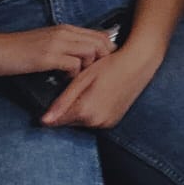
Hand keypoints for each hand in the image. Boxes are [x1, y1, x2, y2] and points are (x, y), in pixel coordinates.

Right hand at [0, 25, 117, 78]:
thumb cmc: (18, 50)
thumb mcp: (47, 42)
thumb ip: (65, 44)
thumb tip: (82, 56)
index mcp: (66, 29)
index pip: (99, 34)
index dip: (107, 49)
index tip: (105, 63)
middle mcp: (64, 33)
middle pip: (100, 42)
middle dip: (104, 59)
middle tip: (96, 73)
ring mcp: (56, 43)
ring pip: (91, 51)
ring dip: (89, 67)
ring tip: (79, 77)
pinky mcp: (47, 57)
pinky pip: (73, 64)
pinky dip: (74, 74)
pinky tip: (64, 79)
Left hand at [41, 44, 160, 128]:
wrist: (139, 62)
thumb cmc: (111, 65)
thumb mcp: (82, 79)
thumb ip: (62, 101)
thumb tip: (44, 120)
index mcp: (85, 111)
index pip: (56, 121)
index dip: (53, 109)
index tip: (58, 97)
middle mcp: (96, 122)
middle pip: (69, 121)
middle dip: (68, 108)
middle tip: (80, 88)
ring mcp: (106, 122)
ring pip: (81, 121)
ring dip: (81, 110)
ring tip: (92, 90)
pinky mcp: (113, 121)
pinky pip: (94, 120)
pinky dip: (92, 111)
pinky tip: (100, 95)